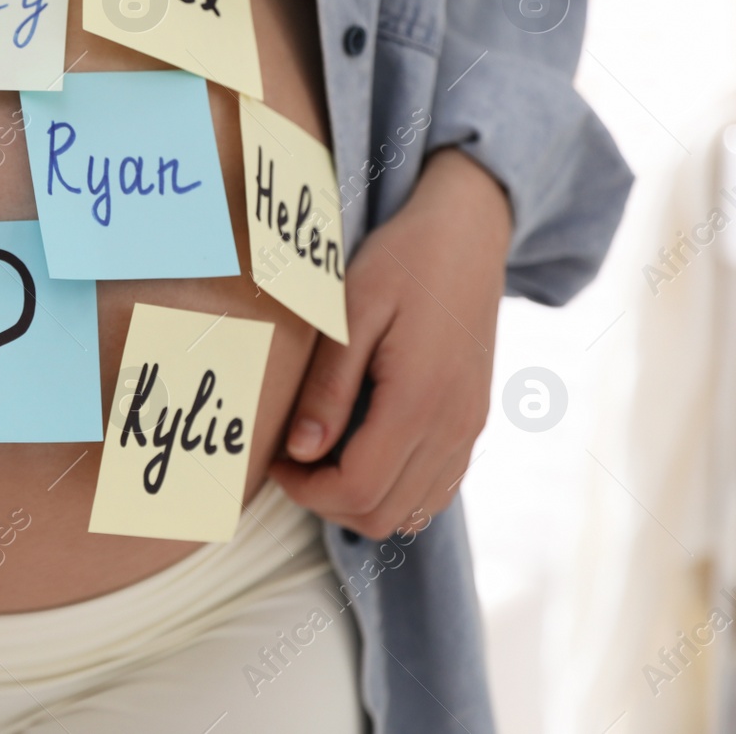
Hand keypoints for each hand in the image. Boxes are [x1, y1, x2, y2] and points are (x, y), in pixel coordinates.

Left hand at [269, 148, 511, 537]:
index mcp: (420, 400)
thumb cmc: (402, 261)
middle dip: (326, 501)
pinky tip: (361, 448)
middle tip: (292, 460)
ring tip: (323, 453)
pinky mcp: (473, 422)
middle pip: (383, 515)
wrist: (468, 233)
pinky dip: (393, 488)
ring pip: (411, 512)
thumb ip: (327, 388)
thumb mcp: (350, 312)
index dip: (305, 490)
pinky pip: (434, 488)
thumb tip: (301, 451)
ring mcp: (470, 429)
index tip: (275, 459)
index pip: (357, 490)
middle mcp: (454, 427)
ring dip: (359, 500)